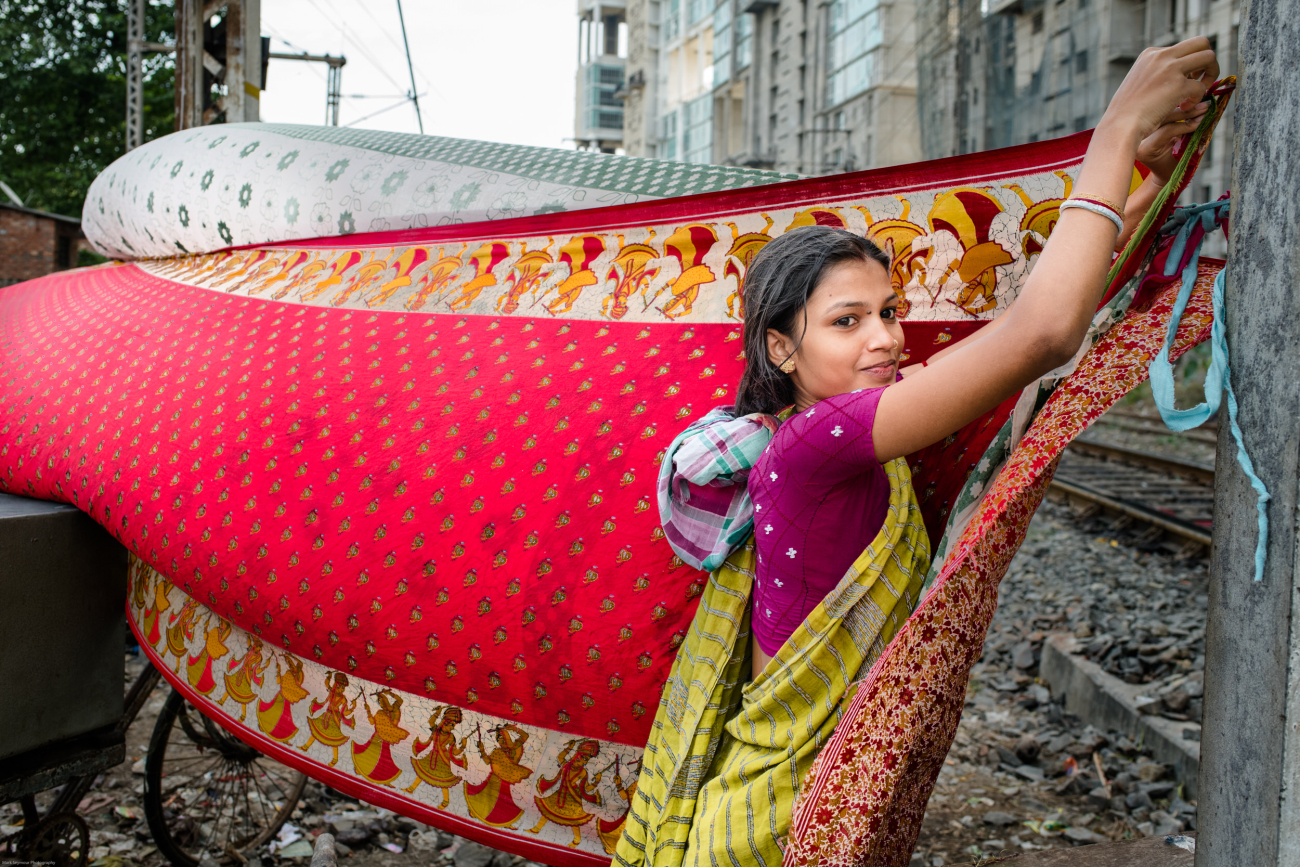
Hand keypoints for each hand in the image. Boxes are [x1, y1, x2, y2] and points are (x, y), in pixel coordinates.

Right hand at [1102, 37, 1218, 143]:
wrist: (1119, 126)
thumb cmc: (1127, 111)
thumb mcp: (1140, 81)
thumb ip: (1158, 72)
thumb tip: (1179, 73)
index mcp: (1151, 53)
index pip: (1184, 47)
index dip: (1192, 62)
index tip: (1189, 78)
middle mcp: (1161, 55)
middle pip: (1201, 43)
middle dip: (1208, 61)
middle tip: (1202, 79)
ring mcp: (1170, 69)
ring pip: (1209, 57)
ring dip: (1211, 74)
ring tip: (1199, 92)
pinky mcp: (1178, 85)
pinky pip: (1200, 87)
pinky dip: (1196, 99)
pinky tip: (1183, 108)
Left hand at [1137, 100, 1210, 182]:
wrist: (1161, 170)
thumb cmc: (1173, 168)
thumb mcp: (1181, 157)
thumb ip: (1188, 140)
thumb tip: (1201, 119)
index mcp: (1145, 149)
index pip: (1167, 130)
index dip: (1186, 124)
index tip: (1202, 119)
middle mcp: (1138, 138)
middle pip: (1164, 117)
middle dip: (1186, 111)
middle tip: (1205, 106)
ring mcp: (1139, 130)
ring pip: (1163, 112)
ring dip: (1182, 107)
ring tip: (1199, 104)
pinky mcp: (1142, 123)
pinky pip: (1161, 113)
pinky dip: (1176, 108)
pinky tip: (1189, 103)